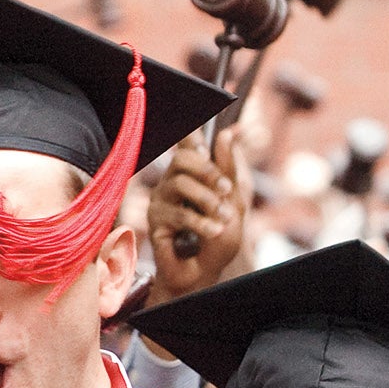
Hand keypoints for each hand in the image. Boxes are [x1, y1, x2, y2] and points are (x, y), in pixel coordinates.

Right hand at [145, 127, 247, 303]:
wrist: (204, 272)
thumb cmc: (219, 238)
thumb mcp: (234, 201)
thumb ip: (228, 169)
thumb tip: (225, 133)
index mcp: (194, 174)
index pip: (188, 144)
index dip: (190, 130)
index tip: (198, 116)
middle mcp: (174, 181)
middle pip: (183, 158)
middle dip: (208, 171)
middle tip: (225, 190)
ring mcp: (162, 200)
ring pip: (180, 183)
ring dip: (207, 201)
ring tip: (222, 219)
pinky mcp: (154, 220)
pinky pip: (176, 211)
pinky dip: (199, 222)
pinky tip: (211, 232)